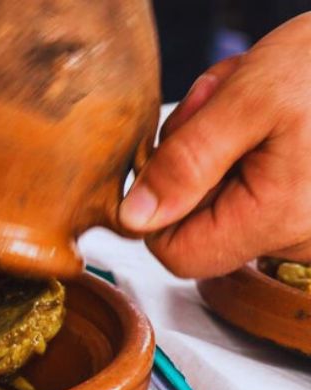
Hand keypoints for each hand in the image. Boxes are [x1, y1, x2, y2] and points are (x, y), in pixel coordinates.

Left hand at [119, 13, 310, 277]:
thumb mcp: (251, 97)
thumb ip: (186, 162)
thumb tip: (135, 218)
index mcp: (277, 217)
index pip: (176, 253)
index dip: (157, 210)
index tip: (171, 158)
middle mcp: (298, 237)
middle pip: (198, 226)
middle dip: (193, 166)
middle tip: (220, 110)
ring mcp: (308, 228)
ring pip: (224, 205)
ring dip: (219, 151)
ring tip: (251, 106)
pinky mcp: (309, 210)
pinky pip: (254, 192)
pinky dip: (245, 152)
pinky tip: (267, 119)